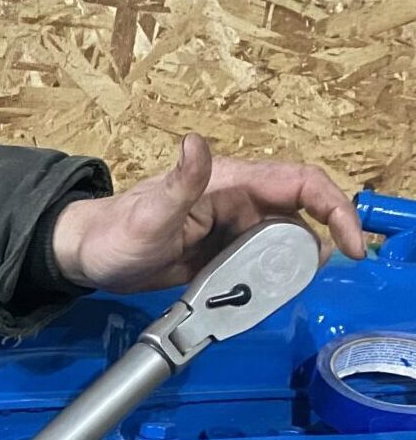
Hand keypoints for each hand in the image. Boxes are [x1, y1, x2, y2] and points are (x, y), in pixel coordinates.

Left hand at [51, 134, 368, 292]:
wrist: (89, 257)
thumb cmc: (115, 234)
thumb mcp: (149, 214)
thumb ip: (179, 182)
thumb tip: (195, 143)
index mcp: (230, 183)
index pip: (301, 184)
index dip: (334, 208)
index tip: (350, 243)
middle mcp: (238, 201)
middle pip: (299, 218)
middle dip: (312, 247)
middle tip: (298, 280)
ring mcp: (231, 227)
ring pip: (280, 244)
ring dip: (285, 268)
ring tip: (267, 292)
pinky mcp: (221, 252)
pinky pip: (257, 263)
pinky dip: (264, 280)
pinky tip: (253, 296)